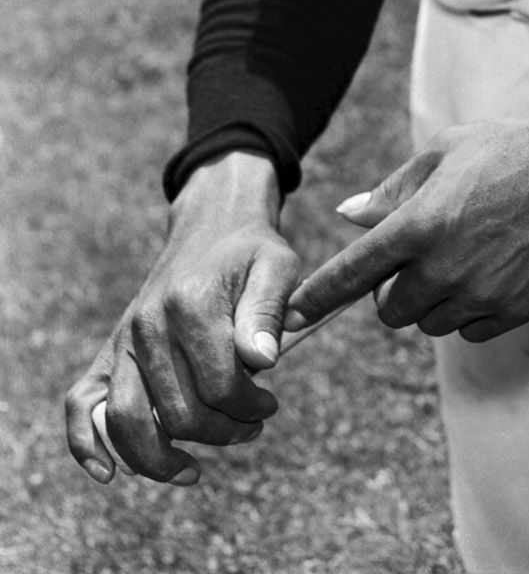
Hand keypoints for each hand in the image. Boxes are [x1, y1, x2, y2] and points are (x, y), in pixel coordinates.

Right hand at [64, 152, 298, 486]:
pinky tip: (110, 473)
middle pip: (176, 412)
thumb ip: (268, 312)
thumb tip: (264, 361)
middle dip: (220, 432)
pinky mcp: (109, 352)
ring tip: (195, 469)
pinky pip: (81, 404)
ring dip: (161, 459)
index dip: (250, 406)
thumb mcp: (276, 268)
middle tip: (252, 425)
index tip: (270, 404)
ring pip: (127, 421)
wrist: (213, 227)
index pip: (219, 385)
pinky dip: (88, 445)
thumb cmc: (250, 254)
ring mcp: (123, 341)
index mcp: (190, 304)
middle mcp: (148, 325)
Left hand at [285, 84, 528, 344]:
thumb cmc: (510, 148)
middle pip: (389, 309)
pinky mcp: (514, 311)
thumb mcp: (444, 152)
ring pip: (429, 322)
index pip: (351, 274)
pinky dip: (470, 310)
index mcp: (421, 224)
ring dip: (433, 300)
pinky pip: (469, 330)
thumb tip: (349, 215)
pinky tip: (492, 270)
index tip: (291, 319)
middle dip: (393, 288)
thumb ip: (392, 190)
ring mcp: (482, 294)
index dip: (317, 299)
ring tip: (465, 254)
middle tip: (419, 254)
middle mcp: (446, 267)